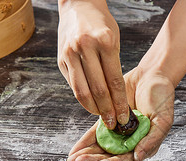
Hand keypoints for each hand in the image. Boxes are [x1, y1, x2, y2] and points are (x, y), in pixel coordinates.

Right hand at [57, 0, 128, 128]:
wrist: (78, 5)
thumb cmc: (101, 24)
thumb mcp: (114, 39)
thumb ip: (114, 66)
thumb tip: (115, 98)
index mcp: (105, 41)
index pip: (114, 81)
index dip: (120, 103)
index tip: (124, 117)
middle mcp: (86, 47)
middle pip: (98, 90)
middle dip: (107, 110)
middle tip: (113, 123)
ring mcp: (70, 53)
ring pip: (82, 91)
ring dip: (93, 109)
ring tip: (102, 117)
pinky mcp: (61, 59)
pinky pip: (73, 85)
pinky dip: (83, 98)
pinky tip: (91, 105)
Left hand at [67, 68, 174, 160]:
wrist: (153, 75)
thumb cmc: (162, 98)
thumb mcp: (163, 120)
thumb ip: (151, 140)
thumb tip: (137, 158)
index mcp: (142, 145)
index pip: (124, 160)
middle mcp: (129, 141)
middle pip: (109, 156)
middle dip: (93, 160)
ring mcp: (117, 132)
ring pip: (100, 147)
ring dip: (86, 154)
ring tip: (72, 160)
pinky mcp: (108, 120)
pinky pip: (94, 134)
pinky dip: (84, 142)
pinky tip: (74, 149)